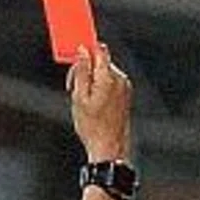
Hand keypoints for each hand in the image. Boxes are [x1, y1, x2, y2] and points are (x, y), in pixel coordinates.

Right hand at [68, 44, 131, 163]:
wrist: (110, 150)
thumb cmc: (93, 128)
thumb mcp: (79, 97)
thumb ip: (81, 71)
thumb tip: (82, 51)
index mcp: (107, 77)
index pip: (98, 49)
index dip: (84, 50)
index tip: (74, 55)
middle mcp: (120, 79)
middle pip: (100, 61)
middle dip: (85, 69)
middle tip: (73, 88)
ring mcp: (125, 87)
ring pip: (104, 72)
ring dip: (92, 80)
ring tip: (84, 101)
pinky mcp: (126, 96)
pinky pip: (110, 83)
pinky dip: (100, 88)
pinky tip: (94, 105)